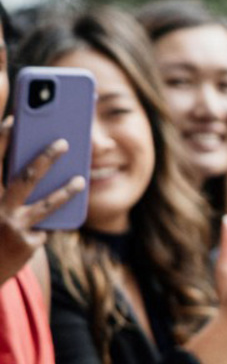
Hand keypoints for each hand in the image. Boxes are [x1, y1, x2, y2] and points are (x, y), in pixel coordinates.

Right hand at [0, 121, 85, 283]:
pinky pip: (45, 228)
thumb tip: (37, 167)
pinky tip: (41, 230)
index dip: (2, 139)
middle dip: (46, 157)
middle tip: (65, 142)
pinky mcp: (25, 243)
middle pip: (24, 177)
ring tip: (81, 179)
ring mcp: (11, 225)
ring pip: (46, 204)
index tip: (15, 120)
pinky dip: (46, 226)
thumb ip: (5, 187)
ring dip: (66, 190)